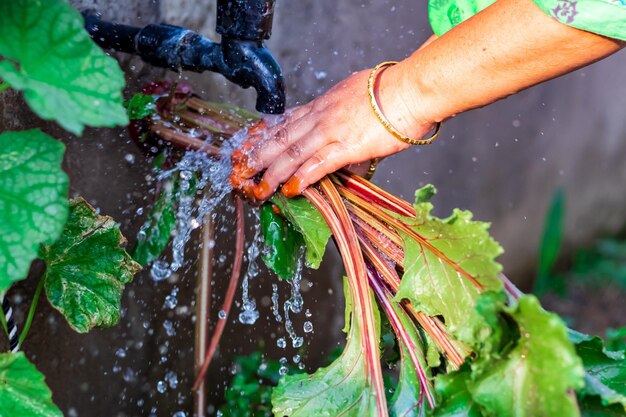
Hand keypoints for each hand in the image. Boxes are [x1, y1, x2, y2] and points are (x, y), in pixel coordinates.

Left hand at [230, 66, 435, 201]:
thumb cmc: (389, 93)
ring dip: (272, 173)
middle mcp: (320, 116)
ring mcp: (331, 130)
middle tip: (239, 170)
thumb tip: (341, 140)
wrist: (409, 90)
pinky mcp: (347, 145)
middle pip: (279, 137)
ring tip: (258, 189)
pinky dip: (302, 177)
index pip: (283, 121)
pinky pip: (318, 163)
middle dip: (257, 155)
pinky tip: (291, 189)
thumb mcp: (355, 97)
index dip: (261, 135)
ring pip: (292, 153)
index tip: (246, 145)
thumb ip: (342, 118)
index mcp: (321, 105)